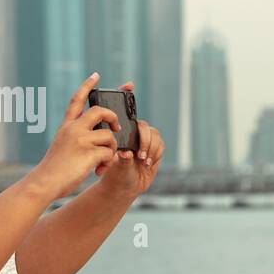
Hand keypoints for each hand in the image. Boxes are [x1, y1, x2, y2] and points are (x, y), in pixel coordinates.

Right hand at [28, 73, 120, 199]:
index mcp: (66, 126)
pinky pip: (109, 153)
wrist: (45, 183)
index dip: (87, 86)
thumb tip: (101, 134)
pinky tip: (99, 170)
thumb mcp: (62, 145)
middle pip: (100, 111)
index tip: (96, 75)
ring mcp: (81, 140)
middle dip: (113, 117)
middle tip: (116, 126)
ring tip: (103, 161)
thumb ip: (77, 137)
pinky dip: (108, 162)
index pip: (77, 100)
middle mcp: (73, 129)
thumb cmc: (55, 169)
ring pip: (109, 136)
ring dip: (111, 149)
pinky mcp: (89, 153)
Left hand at [96, 80, 163, 197]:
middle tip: (138, 154)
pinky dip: (155, 154)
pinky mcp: (154, 148)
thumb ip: (121, 159)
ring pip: (153, 134)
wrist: (123, 188)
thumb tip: (126, 152)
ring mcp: (143, 139)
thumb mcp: (113, 167)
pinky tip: (147, 163)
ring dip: (149, 148)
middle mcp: (131, 132)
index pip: (122, 110)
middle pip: (142, 124)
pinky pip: (160, 145)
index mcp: (117, 132)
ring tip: (142, 161)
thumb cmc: (113, 175)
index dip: (126, 94)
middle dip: (143, 138)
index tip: (128, 84)